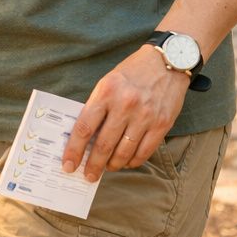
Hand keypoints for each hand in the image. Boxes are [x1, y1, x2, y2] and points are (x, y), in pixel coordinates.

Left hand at [61, 46, 189, 181]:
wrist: (168, 61)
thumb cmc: (133, 72)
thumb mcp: (109, 82)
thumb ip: (97, 107)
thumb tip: (85, 138)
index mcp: (106, 92)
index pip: (84, 128)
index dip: (74, 150)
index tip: (68, 165)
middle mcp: (125, 105)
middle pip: (103, 145)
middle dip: (93, 165)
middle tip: (89, 175)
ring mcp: (145, 116)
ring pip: (124, 153)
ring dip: (113, 165)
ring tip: (108, 167)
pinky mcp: (162, 124)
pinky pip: (144, 152)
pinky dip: (133, 161)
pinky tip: (127, 161)